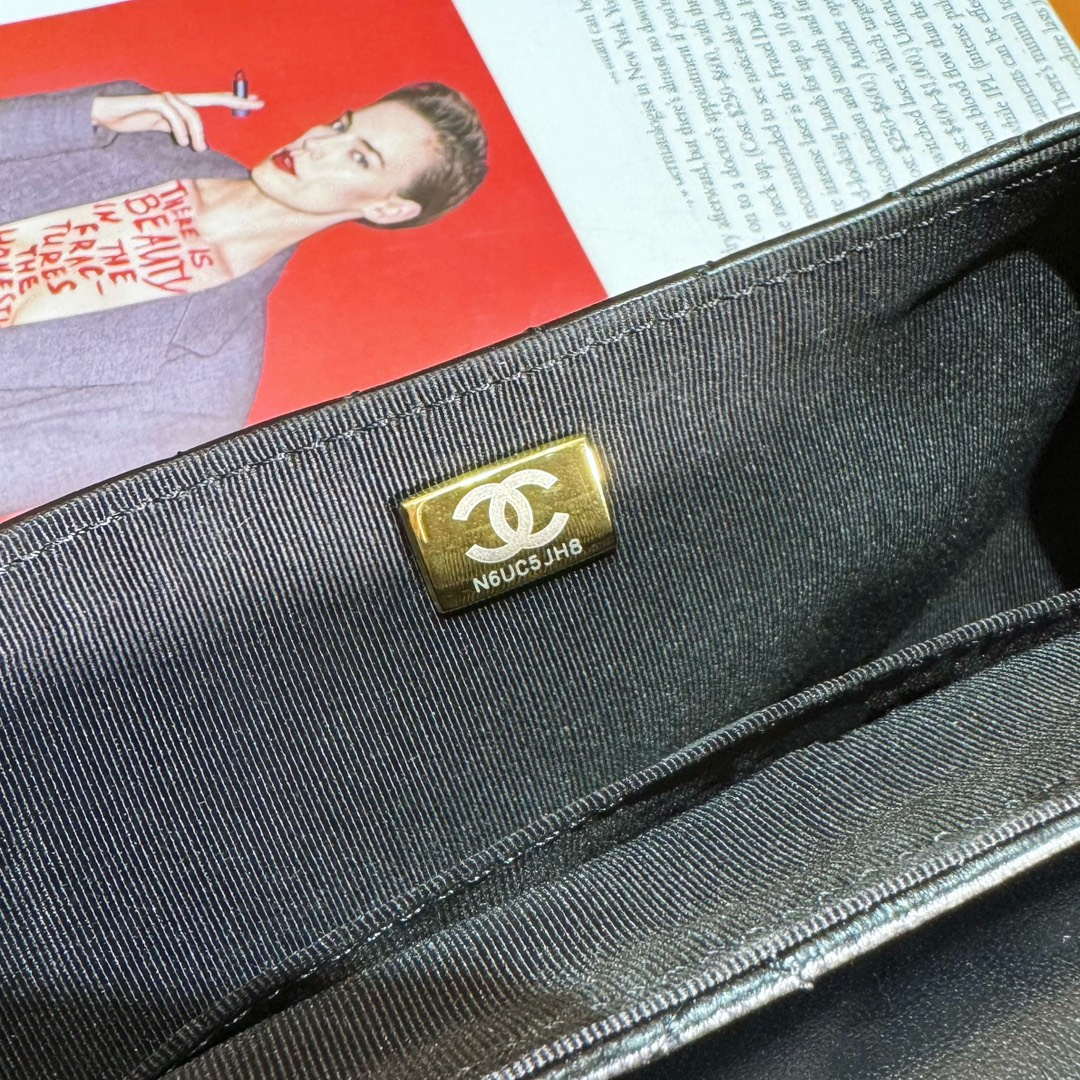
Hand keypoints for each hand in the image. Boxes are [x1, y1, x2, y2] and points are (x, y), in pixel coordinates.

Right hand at [90, 91, 265, 150]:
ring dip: (198, 133)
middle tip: (255, 104)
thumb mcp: (164, 131)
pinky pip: (173, 114)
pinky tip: (180, 142)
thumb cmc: (135, 121)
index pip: (213, 101)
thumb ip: (182, 134)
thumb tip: (199, 143)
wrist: (106, 114)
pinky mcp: (152, 102)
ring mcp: (165, 99)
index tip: (257, 102)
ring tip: (196, 148)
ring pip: (192, 113)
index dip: (234, 101)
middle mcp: (177, 99)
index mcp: (182, 107)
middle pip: (209, 99)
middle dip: (234, 101)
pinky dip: (180, 130)